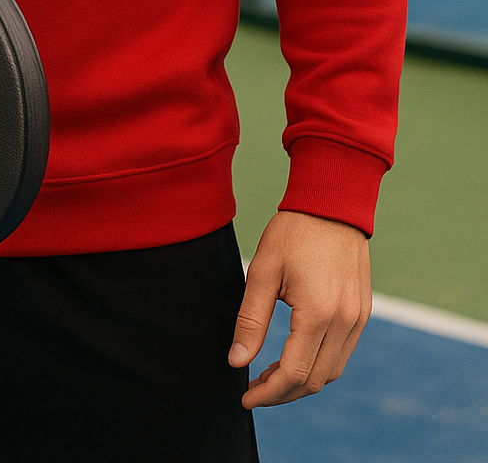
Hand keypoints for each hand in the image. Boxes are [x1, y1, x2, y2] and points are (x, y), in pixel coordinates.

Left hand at [229, 210, 371, 406]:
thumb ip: (250, 320)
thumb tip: (237, 361)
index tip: (245, 396)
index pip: (294, 374)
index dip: (268, 392)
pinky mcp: (362, 312)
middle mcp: (344, 322)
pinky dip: (319, 364)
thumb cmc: (294, 232)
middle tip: (254, 388)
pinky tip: (295, 355)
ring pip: (332, 372)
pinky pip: (342, 353)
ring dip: (301, 382)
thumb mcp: (263, 271)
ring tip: (270, 375)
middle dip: (282, 393)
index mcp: (318, 314)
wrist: (332, 203)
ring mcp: (358, 319)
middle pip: (315, 381)